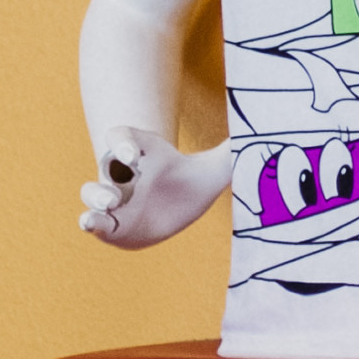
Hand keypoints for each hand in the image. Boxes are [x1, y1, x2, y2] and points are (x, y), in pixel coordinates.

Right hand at [78, 140, 225, 247]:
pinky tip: (91, 225)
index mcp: (144, 153)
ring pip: (92, 192)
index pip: (125, 137)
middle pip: (105, 163)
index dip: (124, 142)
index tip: (134, 154)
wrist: (173, 209)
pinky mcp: (110, 225)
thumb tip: (269, 133)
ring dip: (94, 198)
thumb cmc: (189, 183)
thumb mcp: (213, 169)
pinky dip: (88, 222)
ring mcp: (114, 198)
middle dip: (107, 171)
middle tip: (116, 189)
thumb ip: (232, 153)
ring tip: (107, 206)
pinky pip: (92, 221)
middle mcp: (125, 174)